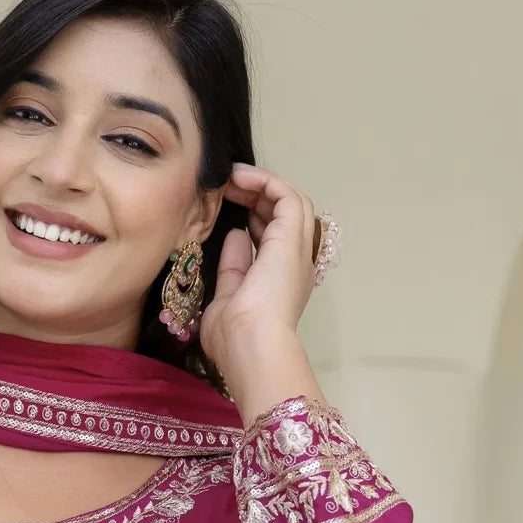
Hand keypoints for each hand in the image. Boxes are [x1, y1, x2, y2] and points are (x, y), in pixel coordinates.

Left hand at [198, 163, 319, 375]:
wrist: (250, 345)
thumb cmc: (235, 337)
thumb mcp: (227, 298)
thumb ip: (232, 269)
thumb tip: (234, 236)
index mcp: (281, 281)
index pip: (272, 238)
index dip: (251, 218)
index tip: (225, 209)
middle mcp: (295, 263)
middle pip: (284, 215)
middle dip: (255, 196)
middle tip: (226, 186)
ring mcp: (298, 249)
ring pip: (291, 202)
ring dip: (262, 185)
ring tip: (233, 177)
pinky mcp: (293, 237)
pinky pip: (286, 196)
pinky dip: (265, 181)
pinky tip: (240, 177)